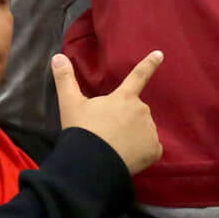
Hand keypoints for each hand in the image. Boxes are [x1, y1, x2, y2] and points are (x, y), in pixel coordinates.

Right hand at [51, 50, 162, 174]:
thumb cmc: (82, 131)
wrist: (92, 164)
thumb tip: (58, 57)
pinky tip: (128, 158)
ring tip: (114, 147)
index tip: (160, 54)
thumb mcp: (70, 104)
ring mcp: (150, 130)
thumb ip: (65, 79)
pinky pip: (151, 148)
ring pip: (143, 130)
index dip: (149, 64)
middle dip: (125, 119)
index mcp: (124, 97)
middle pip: (136, 111)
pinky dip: (142, 152)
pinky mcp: (154, 150)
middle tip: (106, 133)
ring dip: (133, 135)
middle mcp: (141, 110)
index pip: (138, 75)